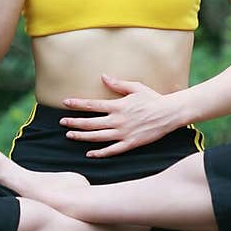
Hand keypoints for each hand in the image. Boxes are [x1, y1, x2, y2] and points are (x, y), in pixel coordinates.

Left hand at [59, 74, 189, 155]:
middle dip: (74, 122)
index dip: (77, 104)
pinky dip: (99, 153)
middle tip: (62, 122)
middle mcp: (117, 120)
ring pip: (97, 137)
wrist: (169, 114)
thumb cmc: (153, 99)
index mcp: (118, 106)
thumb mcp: (135, 87)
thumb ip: (117, 84)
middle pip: (90, 122)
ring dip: (81, 136)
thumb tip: (103, 76)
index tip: (65, 102)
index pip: (92, 104)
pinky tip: (89, 154)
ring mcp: (123, 133)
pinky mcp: (130, 144)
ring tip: (70, 135)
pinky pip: (111, 150)